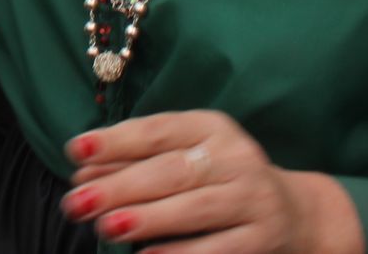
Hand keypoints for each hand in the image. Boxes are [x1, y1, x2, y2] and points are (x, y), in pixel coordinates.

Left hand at [62, 110, 363, 253]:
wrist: (292, 212)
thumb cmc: (217, 178)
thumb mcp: (183, 156)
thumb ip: (134, 161)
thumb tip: (83, 172)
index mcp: (209, 127)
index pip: (157, 130)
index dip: (115, 140)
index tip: (75, 151)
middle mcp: (235, 157)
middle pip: (172, 170)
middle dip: (120, 186)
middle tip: (78, 200)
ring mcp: (252, 198)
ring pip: (195, 207)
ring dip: (147, 218)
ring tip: (107, 226)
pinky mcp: (262, 238)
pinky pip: (218, 248)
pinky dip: (182, 253)